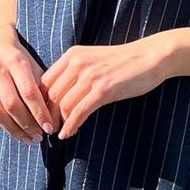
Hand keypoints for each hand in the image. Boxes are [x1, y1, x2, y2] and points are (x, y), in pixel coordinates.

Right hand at [0, 22, 58, 144]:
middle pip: (12, 104)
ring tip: (26, 140)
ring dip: (11, 129)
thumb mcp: (31, 62)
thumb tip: (53, 112)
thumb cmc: (18, 54)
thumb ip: (41, 84)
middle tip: (39, 138)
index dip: (40, 113)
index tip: (49, 128)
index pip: (29, 93)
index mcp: (16, 62)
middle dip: (27, 125)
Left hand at [41, 34, 174, 140]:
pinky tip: (68, 134)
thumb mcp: (92, 61)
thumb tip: (56, 96)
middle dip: (47, 115)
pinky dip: (71, 125)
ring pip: (64, 105)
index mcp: (72, 56)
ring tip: (58, 132)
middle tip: (48, 128)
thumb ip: (73, 73)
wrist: (149, 57)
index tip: (42, 115)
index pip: (45, 81)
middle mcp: (78, 64)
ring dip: (59, 122)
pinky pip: (80, 112)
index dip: (40, 101)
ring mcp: (91, 76)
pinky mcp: (104, 89)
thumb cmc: (122, 62)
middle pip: (51, 95)